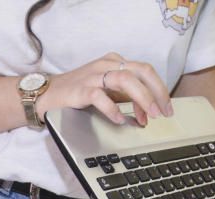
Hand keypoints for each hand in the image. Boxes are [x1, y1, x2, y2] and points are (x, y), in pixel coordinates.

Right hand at [36, 52, 171, 126]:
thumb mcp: (108, 92)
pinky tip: (119, 120)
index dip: (159, 89)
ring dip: (141, 98)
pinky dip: (113, 109)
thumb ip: (127, 99)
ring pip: (125, 79)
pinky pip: (100, 96)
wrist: (48, 94)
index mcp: (115, 63)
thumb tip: (147, 113)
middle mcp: (107, 65)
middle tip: (163, 112)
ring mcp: (94, 76)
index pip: (145, 71)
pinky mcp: (81, 89)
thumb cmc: (78, 93)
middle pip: (141, 71)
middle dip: (156, 92)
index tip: (166, 108)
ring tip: (148, 116)